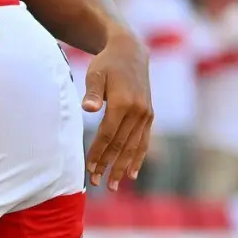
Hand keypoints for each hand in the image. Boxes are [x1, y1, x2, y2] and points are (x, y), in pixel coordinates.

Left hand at [82, 30, 153, 189]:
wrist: (130, 52)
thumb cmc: (106, 64)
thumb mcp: (96, 73)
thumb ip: (93, 92)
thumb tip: (88, 108)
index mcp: (123, 103)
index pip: (108, 135)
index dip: (98, 153)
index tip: (88, 169)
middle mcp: (138, 111)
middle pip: (121, 145)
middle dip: (108, 166)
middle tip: (97, 183)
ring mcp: (146, 114)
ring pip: (134, 147)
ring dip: (123, 168)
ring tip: (114, 185)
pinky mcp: (149, 115)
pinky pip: (144, 141)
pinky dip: (138, 158)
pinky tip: (132, 174)